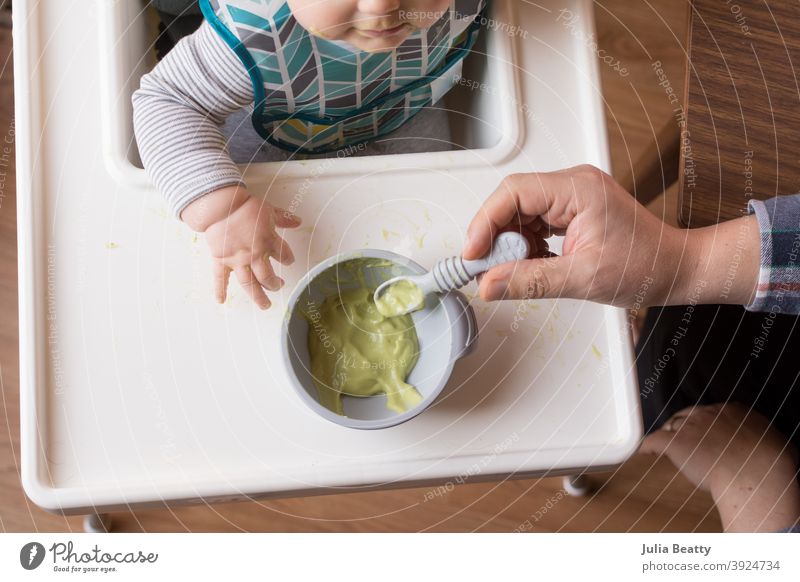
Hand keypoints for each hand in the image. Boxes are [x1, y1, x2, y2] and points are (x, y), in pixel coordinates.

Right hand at [184, 188, 300, 308]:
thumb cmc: (245, 206)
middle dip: (275, 285)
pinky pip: (220, 278)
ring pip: (249, 284)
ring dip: (258, 296)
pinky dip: (219, 290)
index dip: (288, 259)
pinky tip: (221, 301)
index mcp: (269, 242)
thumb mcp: (269, 210)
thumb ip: (284, 218)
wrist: (222, 206)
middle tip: (278, 286)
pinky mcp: (221, 260)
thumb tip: (298, 221)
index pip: (284, 256)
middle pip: (268, 277)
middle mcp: (255, 255)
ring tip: (265, 306)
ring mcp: (237, 260)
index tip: (288, 262)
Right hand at [462, 165, 758, 307]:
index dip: (485, 222)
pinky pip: (534, 223)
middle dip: (494, 235)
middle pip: (512, 201)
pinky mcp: (571, 211)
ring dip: (509, 243)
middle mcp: (572, 185)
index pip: (513, 193)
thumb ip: (531, 280)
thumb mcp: (583, 279)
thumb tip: (489, 284)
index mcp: (578, 189)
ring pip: (519, 213)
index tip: (473, 254)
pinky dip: (524, 246)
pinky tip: (530, 264)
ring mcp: (571, 197)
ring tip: (512, 270)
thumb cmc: (646, 266)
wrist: (676, 268)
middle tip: (485, 268)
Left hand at [640, 403, 799, 531]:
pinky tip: (641, 452)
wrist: (757, 473)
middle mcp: (708, 413)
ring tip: (663, 446)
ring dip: (667, 436)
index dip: (704, 424)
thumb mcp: (779, 443)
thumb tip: (781, 448)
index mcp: (732, 410)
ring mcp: (690, 426)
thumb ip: (769, 440)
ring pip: (670, 427)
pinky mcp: (675, 443)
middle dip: (682, 427)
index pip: (709, 412)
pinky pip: (652, 441)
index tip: (704, 434)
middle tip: (681, 439)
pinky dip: (645, 446)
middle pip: (686, 415)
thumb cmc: (773, 463)